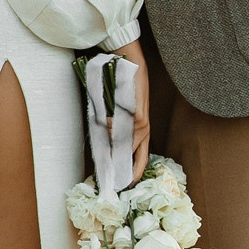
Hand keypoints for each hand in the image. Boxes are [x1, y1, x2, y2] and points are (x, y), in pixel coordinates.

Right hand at [115, 40, 151, 179]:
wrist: (131, 63)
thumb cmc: (124, 87)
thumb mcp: (121, 110)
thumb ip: (115, 127)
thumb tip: (104, 143)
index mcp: (142, 129)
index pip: (141, 156)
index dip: (136, 170)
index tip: (128, 185)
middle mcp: (145, 128)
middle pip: (135, 155)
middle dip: (125, 169)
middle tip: (114, 182)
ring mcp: (142, 121)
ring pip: (126, 142)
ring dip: (112, 145)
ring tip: (104, 151)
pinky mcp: (138, 113)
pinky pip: (122, 128)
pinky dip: (111, 127)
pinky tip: (105, 122)